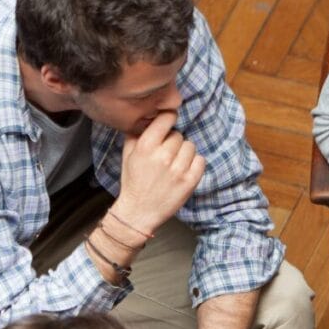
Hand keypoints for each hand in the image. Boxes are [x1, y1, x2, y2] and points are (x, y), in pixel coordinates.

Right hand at [116, 111, 204, 233]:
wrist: (139, 210)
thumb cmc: (134, 181)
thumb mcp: (128, 154)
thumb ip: (136, 134)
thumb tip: (149, 117)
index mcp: (145, 146)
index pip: (166, 119)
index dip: (168, 119)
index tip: (168, 122)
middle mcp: (163, 156)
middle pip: (178, 135)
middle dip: (173, 141)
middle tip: (166, 153)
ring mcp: (178, 170)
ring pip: (190, 146)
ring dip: (184, 152)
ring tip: (175, 162)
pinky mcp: (190, 182)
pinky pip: (201, 161)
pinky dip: (195, 163)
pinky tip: (185, 169)